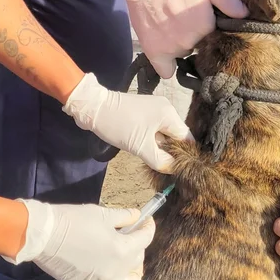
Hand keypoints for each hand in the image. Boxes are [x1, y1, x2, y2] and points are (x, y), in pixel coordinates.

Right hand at [11, 200, 154, 279]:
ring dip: (131, 275)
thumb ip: (123, 217)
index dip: (148, 227)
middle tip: (130, 236)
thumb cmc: (73, 220)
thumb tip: (136, 216)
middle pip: (137, 260)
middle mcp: (117, 270)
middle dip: (137, 246)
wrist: (44, 235)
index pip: (145, 239)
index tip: (146, 221)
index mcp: (123, 249)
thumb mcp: (101, 213)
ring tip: (127, 267)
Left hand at [63, 72, 192, 171]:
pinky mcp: (143, 113)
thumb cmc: (119, 125)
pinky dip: (152, 141)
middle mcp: (166, 109)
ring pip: (164, 134)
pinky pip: (155, 130)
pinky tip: (148, 152)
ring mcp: (154, 110)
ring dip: (161, 148)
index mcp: (169, 114)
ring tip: (158, 163)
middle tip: (168, 170)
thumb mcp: (140, 147)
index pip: (186, 138)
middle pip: (176, 136)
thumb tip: (174, 169)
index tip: (182, 171)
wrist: (93, 108)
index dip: (185, 155)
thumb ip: (160, 160)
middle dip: (172, 152)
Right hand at [113, 0, 248, 78]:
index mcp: (208, 28)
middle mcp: (192, 42)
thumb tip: (245, 15)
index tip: (201, 21)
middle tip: (184, 22)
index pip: (214, 38)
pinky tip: (166, 56)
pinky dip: (167, 66)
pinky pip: (166, 71)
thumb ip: (228, 0)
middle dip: (195, 37)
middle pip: (198, 47)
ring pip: (183, 55)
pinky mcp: (155, 53)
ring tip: (172, 29)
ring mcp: (173, 49)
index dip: (208, 30)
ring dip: (180, 46)